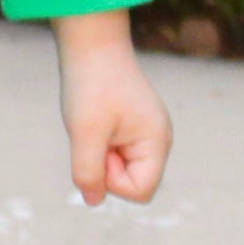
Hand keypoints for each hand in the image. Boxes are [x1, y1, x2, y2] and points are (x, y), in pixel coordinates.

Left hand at [53, 10, 171, 206]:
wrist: (92, 43)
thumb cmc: (91, 85)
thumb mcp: (85, 133)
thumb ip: (89, 172)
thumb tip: (94, 200)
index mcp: (157, 143)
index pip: (140, 192)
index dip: (113, 181)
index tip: (99, 149)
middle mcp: (159, 140)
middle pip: (132, 182)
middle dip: (106, 167)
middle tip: (94, 134)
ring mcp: (147, 133)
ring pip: (121, 167)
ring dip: (101, 153)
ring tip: (94, 124)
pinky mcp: (134, 126)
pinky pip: (116, 152)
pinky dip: (100, 142)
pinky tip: (96, 120)